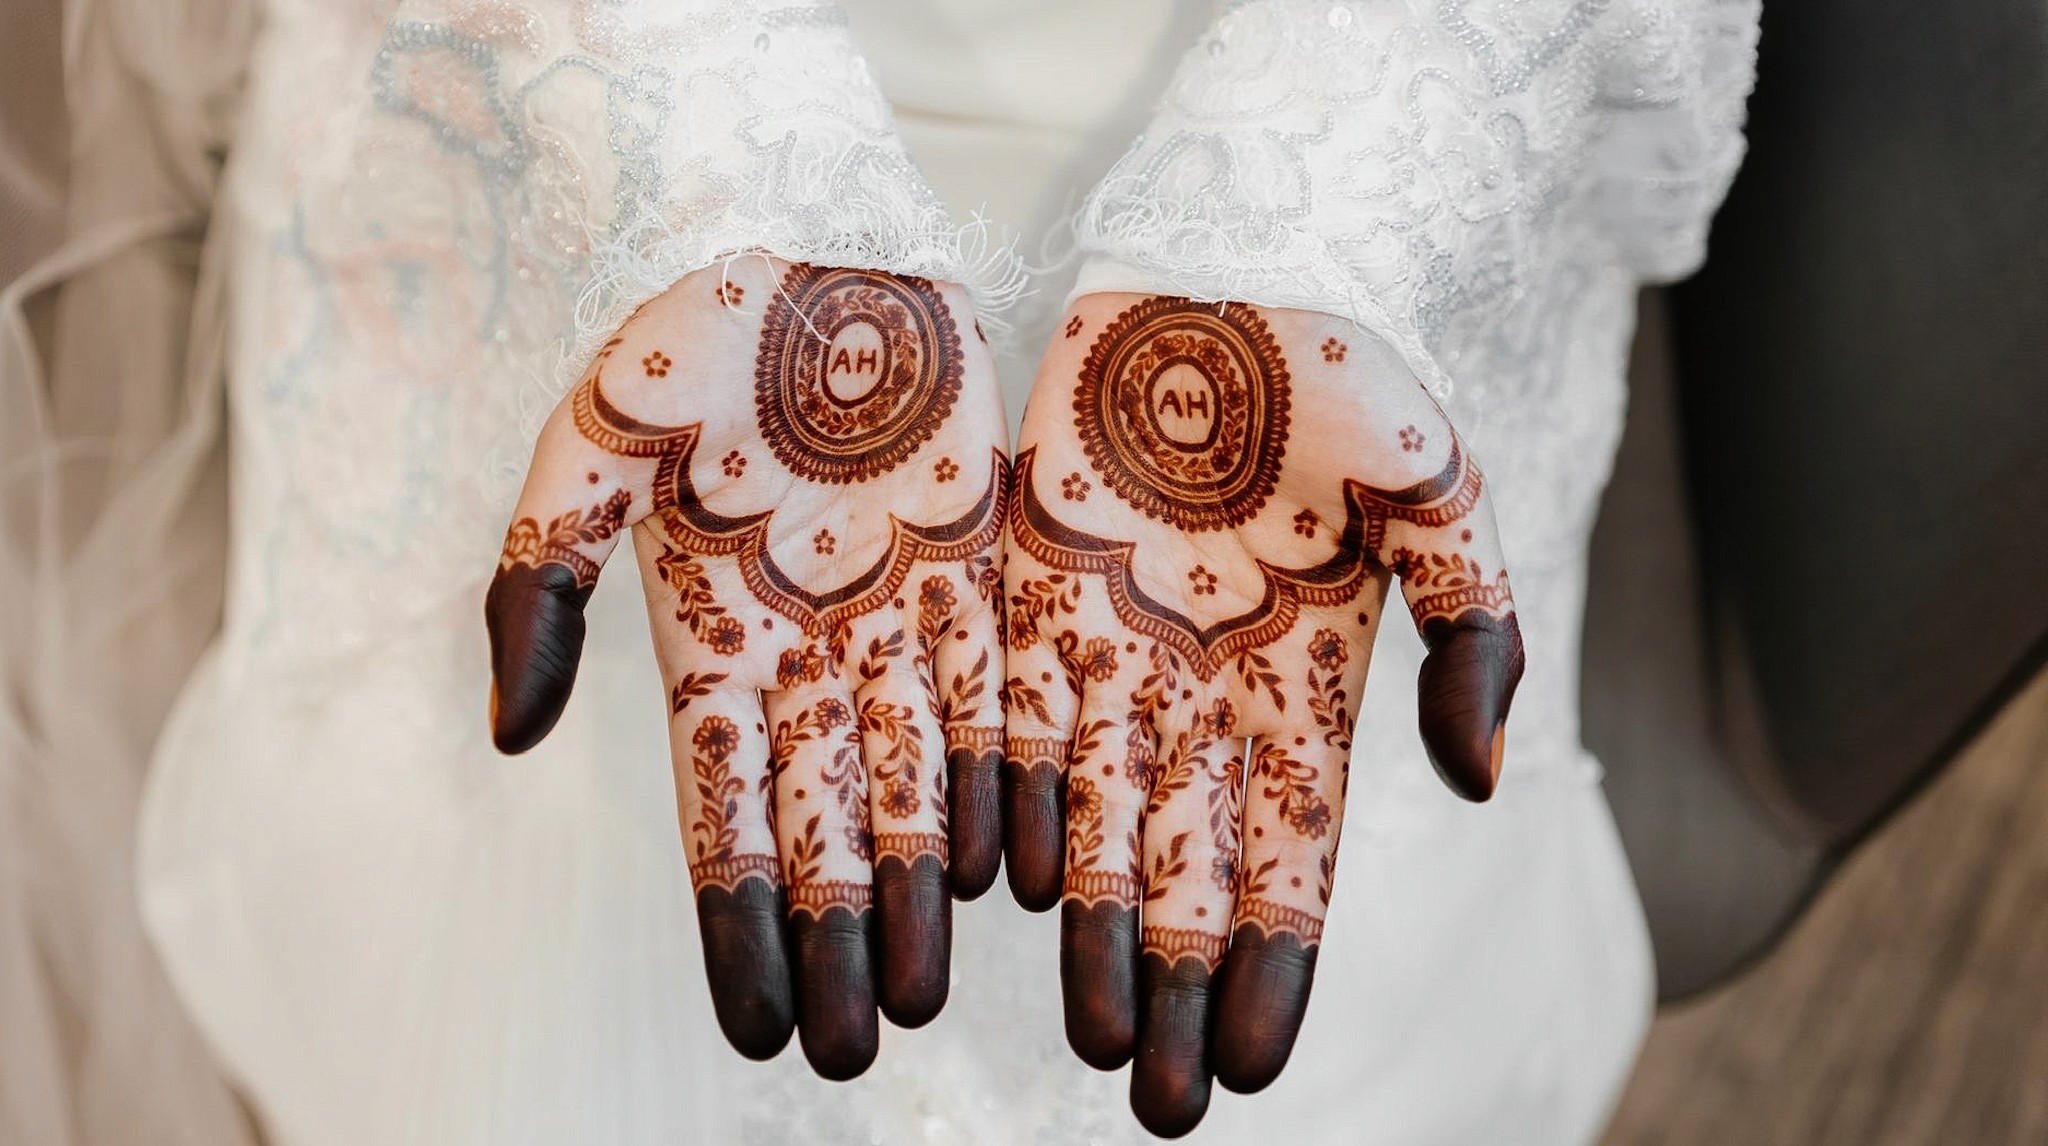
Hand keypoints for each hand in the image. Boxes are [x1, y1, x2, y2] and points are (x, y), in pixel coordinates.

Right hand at [485, 261, 1006, 1077]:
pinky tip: (1015, 876)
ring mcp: (902, 619)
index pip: (717, 808)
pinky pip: (1002, 698)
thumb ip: (538, 584)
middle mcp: (811, 652)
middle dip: (834, 935)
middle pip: (824, 818)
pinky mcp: (988, 575)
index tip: (751, 1027)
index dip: (733, 918)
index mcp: (713, 640)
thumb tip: (508, 737)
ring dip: (918, 890)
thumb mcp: (588, 444)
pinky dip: (1005, 784)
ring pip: (915, 778)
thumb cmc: (691, 337)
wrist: (819, 240)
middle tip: (854, 1052)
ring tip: (927, 995)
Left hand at [1001, 295, 1523, 1134]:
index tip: (1253, 1068)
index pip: (1293, 858)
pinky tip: (1000, 893)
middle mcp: (1202, 699)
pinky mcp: (1025, 604)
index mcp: (1303, 689)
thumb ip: (1476, 630)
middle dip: (1178, 987)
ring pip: (1094, 821)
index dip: (1276, 963)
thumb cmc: (1337, 378)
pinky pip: (1010, 724)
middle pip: (1188, 871)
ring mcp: (1109, 657)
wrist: (1211, 276)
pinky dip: (1007, 804)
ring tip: (1092, 1035)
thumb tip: (1483, 780)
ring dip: (1093, 931)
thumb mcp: (1441, 488)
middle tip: (1159, 1105)